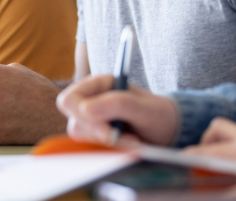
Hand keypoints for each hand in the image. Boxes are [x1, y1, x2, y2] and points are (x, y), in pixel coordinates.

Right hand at [56, 74, 177, 146]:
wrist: (166, 130)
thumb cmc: (155, 113)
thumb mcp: (142, 107)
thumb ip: (116, 104)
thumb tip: (85, 109)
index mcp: (98, 85)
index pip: (69, 100)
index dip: (81, 115)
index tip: (106, 129)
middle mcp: (91, 101)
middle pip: (73, 122)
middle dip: (97, 133)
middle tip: (119, 137)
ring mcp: (92, 121)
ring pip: (81, 137)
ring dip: (106, 143)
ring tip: (131, 140)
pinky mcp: (96, 138)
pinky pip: (91, 148)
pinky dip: (109, 151)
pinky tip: (126, 146)